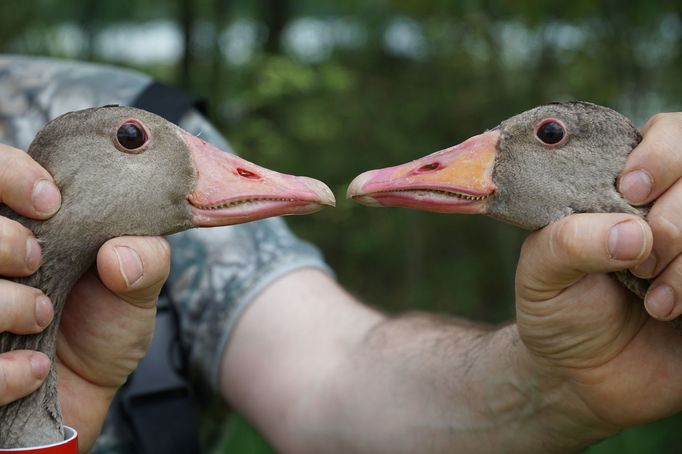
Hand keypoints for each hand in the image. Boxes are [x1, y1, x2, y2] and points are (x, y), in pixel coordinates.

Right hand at [0, 144, 169, 450]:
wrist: (91, 387)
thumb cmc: (107, 321)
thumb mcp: (141, 286)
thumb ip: (147, 258)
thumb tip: (120, 254)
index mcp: (27, 223)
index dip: (12, 173)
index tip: (50, 201)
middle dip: (3, 238)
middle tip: (37, 259)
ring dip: (2, 302)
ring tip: (42, 315)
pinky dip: (2, 370)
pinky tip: (36, 370)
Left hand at [514, 113, 681, 439]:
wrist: (583, 377)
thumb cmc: (558, 310)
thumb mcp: (540, 274)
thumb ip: (566, 242)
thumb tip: (633, 232)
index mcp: (627, 188)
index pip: (672, 134)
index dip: (662, 154)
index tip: (631, 189)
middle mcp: (674, 208)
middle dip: (672, 220)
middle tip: (638, 262)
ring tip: (654, 302)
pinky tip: (672, 312)